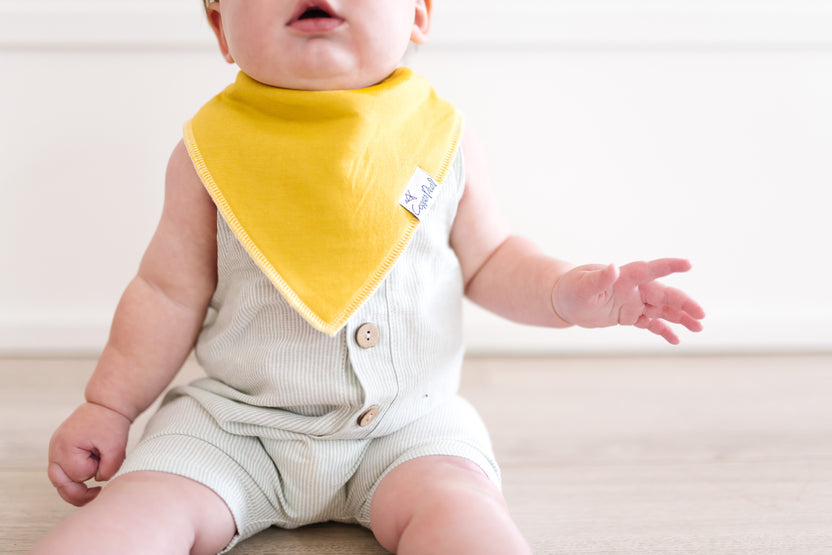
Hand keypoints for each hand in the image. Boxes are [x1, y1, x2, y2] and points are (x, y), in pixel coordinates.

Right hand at [47, 402, 130, 505]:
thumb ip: (108, 469)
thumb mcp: (116, 448)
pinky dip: (73, 475)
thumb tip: (98, 482)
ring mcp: (55, 448)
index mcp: (66, 446)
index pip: (78, 475)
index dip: (94, 471)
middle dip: (77, 494)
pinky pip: (62, 469)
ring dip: (74, 486)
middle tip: (96, 495)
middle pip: (59, 483)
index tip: (104, 460)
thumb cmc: (111, 424)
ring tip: (91, 492)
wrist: (107, 405)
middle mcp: (55, 448)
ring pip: (58, 479)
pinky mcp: (60, 448)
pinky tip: (86, 476)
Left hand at [552, 258, 704, 343]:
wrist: (563, 300)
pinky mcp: (629, 315)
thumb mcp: (582, 285)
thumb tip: (613, 268)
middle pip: (663, 294)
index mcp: (624, 277)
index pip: (649, 269)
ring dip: (680, 317)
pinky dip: (663, 330)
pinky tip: (676, 340)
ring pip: (662, 309)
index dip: (668, 266)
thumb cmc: (571, 288)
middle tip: (701, 315)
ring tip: (698, 328)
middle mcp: (632, 288)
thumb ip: (599, 278)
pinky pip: (651, 323)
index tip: (688, 264)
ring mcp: (633, 302)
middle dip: (683, 303)